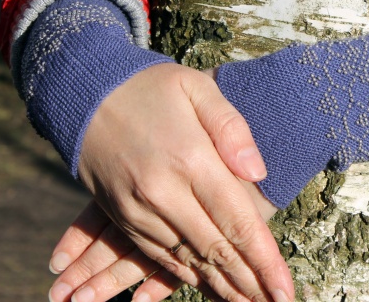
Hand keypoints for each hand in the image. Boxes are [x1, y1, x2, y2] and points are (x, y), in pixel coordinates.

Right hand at [49, 63, 291, 301]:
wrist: (82, 92)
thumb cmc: (150, 86)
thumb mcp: (196, 88)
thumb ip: (232, 129)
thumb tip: (259, 172)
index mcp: (191, 160)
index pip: (237, 222)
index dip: (265, 262)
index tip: (286, 291)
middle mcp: (163, 193)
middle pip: (215, 251)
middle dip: (249, 284)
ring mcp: (139, 209)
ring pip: (187, 262)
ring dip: (220, 287)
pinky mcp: (123, 215)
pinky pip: (158, 257)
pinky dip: (185, 277)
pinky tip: (207, 286)